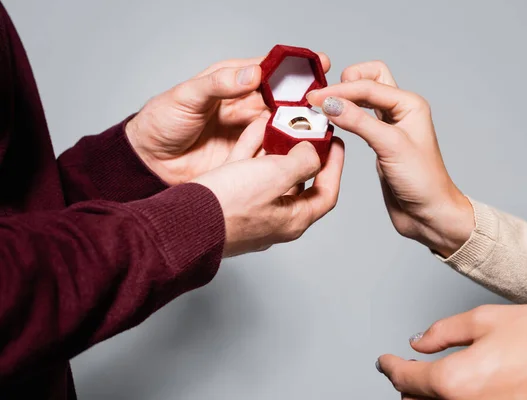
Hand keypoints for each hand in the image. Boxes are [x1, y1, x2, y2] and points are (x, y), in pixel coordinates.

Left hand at [126, 53, 330, 184]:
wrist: (149, 160)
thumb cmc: (162, 120)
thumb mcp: (188, 96)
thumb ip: (220, 84)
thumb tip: (254, 73)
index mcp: (234, 83)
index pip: (271, 70)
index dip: (296, 66)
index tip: (319, 62)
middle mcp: (246, 106)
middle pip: (284, 99)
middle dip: (306, 99)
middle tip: (324, 101)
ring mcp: (249, 132)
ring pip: (284, 126)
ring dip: (301, 126)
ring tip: (320, 126)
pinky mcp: (247, 157)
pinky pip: (272, 153)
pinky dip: (287, 151)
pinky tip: (301, 150)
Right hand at [193, 118, 344, 256]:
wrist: (182, 221)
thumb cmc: (228, 205)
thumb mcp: (275, 176)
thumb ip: (301, 162)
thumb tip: (312, 153)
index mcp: (292, 220)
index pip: (326, 194)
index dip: (336, 167)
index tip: (335, 143)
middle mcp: (274, 219)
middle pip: (299, 183)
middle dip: (305, 154)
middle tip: (308, 130)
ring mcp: (250, 212)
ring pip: (271, 175)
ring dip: (278, 149)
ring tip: (283, 123)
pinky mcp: (229, 202)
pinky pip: (247, 173)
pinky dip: (253, 151)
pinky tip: (254, 129)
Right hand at [306, 61, 472, 256]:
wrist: (428, 213)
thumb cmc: (423, 182)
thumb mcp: (390, 147)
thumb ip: (359, 122)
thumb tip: (330, 104)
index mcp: (409, 104)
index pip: (368, 85)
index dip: (340, 91)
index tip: (315, 99)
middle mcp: (400, 110)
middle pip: (369, 79)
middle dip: (345, 82)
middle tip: (321, 97)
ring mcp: (389, 125)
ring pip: (364, 97)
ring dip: (344, 98)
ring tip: (321, 107)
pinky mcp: (379, 141)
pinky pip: (359, 117)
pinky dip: (344, 115)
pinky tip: (332, 122)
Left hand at [376, 304, 526, 399]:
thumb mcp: (483, 320)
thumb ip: (442, 332)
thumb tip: (418, 342)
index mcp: (457, 380)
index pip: (407, 378)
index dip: (390, 367)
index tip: (383, 361)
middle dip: (406, 384)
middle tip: (403, 368)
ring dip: (425, 396)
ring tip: (425, 378)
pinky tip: (454, 387)